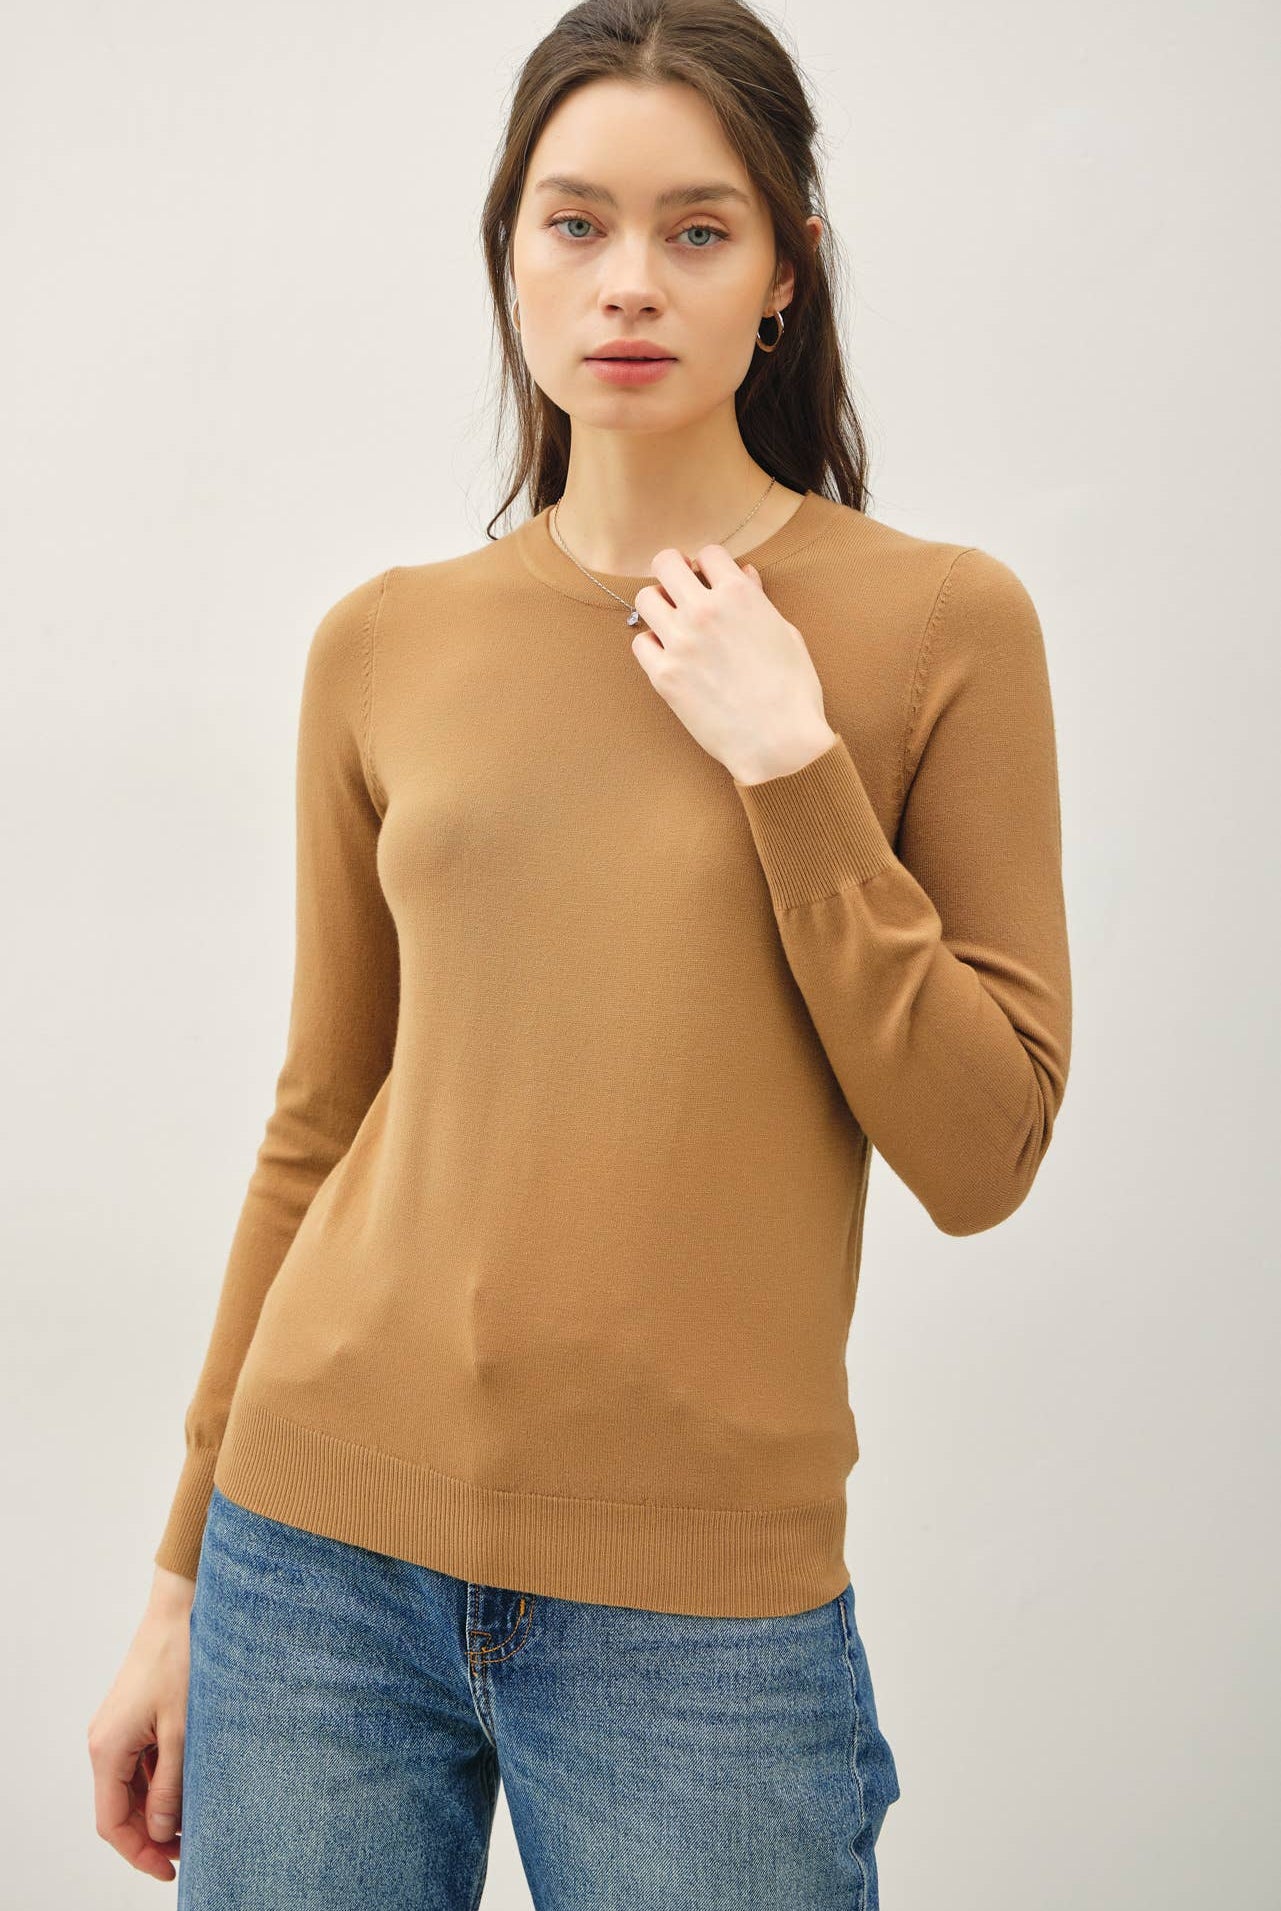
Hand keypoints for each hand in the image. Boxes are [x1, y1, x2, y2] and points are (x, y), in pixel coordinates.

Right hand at [87, 1587, 192, 1881]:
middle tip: (189, 1853)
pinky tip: (190, 1789)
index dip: (140, 1853)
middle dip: (150, 1836)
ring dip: (158, 1810)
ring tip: (196, 1824)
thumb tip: (163, 1833)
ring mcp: (117, 1730)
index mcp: (107, 1749)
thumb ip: (171, 1787)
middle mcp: (104, 1743)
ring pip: (131, 1788)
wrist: (181, 1608)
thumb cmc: (182, 1661)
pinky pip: (140, 1765)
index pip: (113, 1823)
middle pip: (120, 1809)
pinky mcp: (133, 1718)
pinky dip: (161, 1783)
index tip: (171, 1870)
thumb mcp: (183, 1732)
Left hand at [629, 543, 837, 783]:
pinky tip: (670, 655)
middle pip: (665, 563)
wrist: (778, 742)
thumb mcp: (785, 635)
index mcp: (739, 595)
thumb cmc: (792, 691)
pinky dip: (653, 645)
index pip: (709, 553)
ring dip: (659, 605)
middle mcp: (704, 611)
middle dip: (674, 571)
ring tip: (673, 622)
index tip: (710, 580)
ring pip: (646, 599)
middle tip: (681, 589)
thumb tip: (744, 575)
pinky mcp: (664, 675)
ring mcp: (680, 642)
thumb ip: (758, 601)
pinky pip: (641, 642)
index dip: (710, 566)